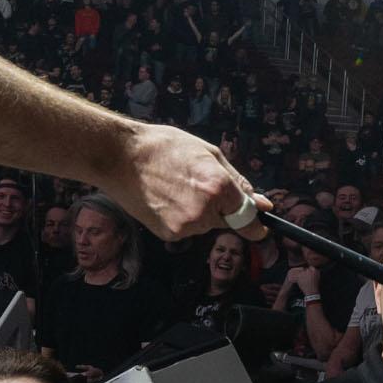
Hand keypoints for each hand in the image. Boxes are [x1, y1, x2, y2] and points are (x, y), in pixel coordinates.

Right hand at [117, 122, 251, 238]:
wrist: (121, 157)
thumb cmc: (164, 147)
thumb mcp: (208, 153)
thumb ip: (238, 181)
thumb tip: (262, 205)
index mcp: (219, 186)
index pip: (247, 217)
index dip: (255, 224)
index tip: (260, 229)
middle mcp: (205, 211)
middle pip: (226, 220)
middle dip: (220, 208)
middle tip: (195, 184)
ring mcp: (185, 226)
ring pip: (205, 225)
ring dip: (199, 212)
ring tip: (175, 187)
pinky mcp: (169, 234)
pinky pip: (187, 229)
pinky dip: (182, 217)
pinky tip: (165, 198)